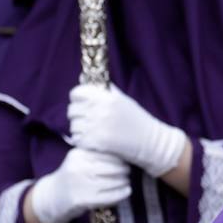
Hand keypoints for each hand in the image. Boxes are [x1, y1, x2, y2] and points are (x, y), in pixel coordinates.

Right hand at [28, 148, 131, 222]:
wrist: (51, 197)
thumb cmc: (72, 176)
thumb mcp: (80, 160)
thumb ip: (98, 154)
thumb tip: (126, 152)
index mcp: (78, 154)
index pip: (109, 153)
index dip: (121, 158)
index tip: (125, 161)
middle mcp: (78, 167)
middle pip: (114, 167)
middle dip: (125, 170)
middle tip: (127, 172)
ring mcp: (80, 184)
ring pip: (114, 182)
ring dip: (125, 182)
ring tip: (126, 182)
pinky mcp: (83, 200)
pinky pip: (110, 196)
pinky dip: (122, 194)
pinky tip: (126, 192)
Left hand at [69, 83, 187, 177]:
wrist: (150, 142)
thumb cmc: (137, 120)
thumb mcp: (122, 100)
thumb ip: (102, 90)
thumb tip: (81, 79)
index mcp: (106, 98)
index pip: (76, 93)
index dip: (78, 98)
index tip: (84, 103)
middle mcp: (100, 111)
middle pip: (72, 110)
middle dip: (79, 115)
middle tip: (90, 120)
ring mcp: (96, 127)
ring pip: (73, 126)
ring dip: (80, 129)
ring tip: (94, 131)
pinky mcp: (94, 143)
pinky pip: (77, 139)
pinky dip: (82, 140)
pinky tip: (94, 140)